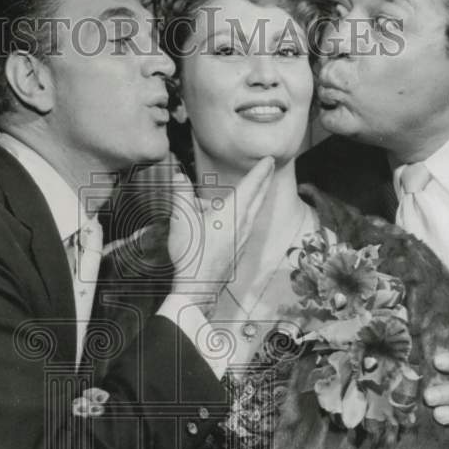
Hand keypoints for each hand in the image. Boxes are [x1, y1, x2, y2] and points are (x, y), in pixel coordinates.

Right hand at [167, 157, 273, 311]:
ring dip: (253, 199)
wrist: (198, 288)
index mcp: (233, 212)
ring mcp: (243, 239)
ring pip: (251, 212)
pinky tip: (231, 220)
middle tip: (268, 169)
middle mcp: (243, 224)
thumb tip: (179, 177)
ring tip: (246, 193)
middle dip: (263, 181)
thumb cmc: (192, 254)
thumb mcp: (181, 219)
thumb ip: (181, 194)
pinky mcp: (238, 251)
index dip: (260, 170)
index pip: (251, 185)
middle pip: (257, 197)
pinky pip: (244, 226)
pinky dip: (244, 215)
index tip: (269, 159)